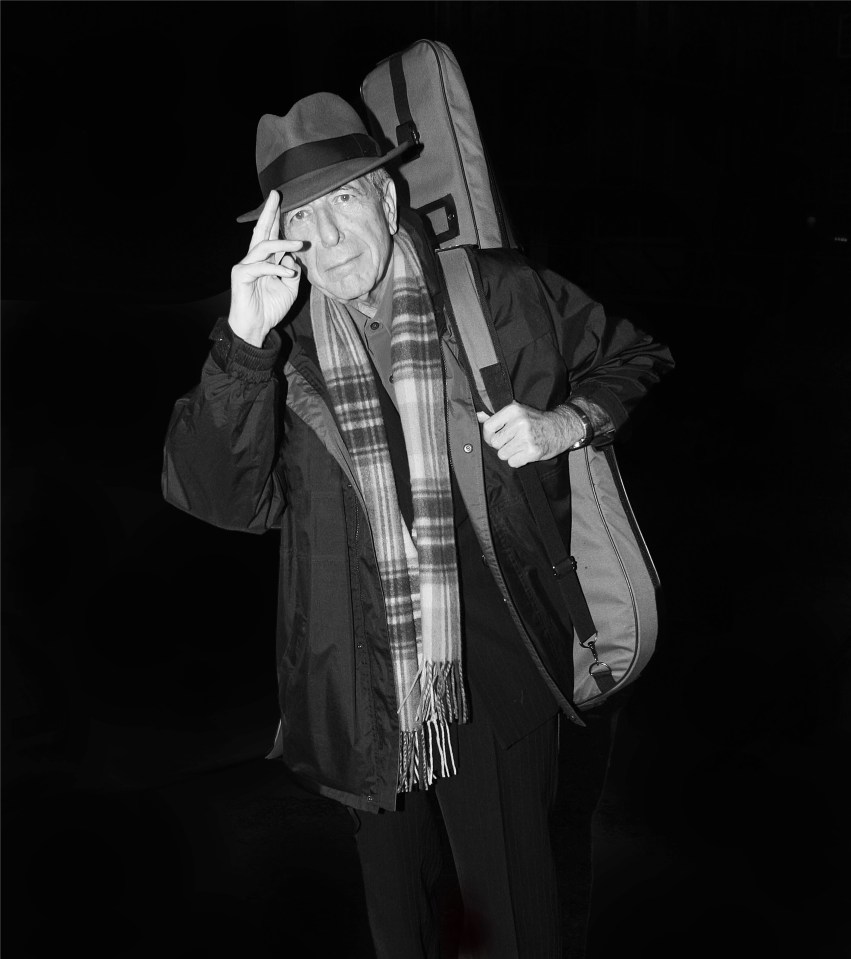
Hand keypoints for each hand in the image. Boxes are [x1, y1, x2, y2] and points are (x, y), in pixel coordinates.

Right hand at [227, 190, 303, 346]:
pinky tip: (289, 273)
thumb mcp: (289, 289)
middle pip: (260, 231)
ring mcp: (245, 266)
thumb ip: (292, 271)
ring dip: (282, 243)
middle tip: (276, 194)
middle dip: (269, 213)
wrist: (255, 328)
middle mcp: (252, 259)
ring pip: (263, 246)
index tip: (281, 200)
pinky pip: (261, 267)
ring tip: (299, 244)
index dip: (275, 218)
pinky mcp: (240, 275)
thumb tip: (294, 257)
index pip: (270, 235)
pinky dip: (277, 269)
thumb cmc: (270, 308)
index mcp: (264, 260)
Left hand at [476, 402, 580, 467]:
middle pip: (495, 443)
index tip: (496, 436)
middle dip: (502, 445)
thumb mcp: (518, 412)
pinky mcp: (532, 451)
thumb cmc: (536, 421)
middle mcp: (519, 422)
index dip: (489, 435)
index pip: (488, 426)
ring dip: (510, 454)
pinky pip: (513, 462)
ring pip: (502, 454)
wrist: (560, 429)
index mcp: (514, 410)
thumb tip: (477, 415)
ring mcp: (526, 438)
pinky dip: (518, 460)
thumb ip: (497, 416)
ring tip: (520, 446)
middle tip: (513, 441)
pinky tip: (526, 452)